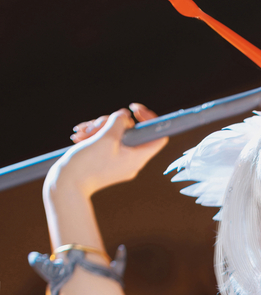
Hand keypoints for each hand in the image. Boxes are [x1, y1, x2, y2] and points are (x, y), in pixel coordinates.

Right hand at [45, 103, 167, 198]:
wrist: (67, 184)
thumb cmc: (87, 164)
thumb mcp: (106, 137)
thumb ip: (119, 122)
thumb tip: (126, 117)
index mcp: (138, 158)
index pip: (157, 136)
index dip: (150, 119)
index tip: (134, 110)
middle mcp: (132, 161)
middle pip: (131, 131)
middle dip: (111, 122)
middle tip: (95, 126)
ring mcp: (120, 162)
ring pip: (116, 134)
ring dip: (99, 127)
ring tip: (82, 133)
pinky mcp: (108, 161)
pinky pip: (107, 142)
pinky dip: (95, 135)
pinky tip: (80, 136)